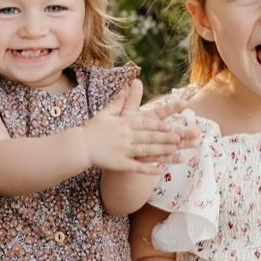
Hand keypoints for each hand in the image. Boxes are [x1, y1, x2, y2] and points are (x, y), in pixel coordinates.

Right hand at [84, 80, 198, 172]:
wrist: (79, 146)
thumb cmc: (91, 129)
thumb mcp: (104, 113)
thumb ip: (117, 103)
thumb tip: (124, 89)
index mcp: (123, 123)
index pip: (144, 123)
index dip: (159, 125)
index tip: (171, 126)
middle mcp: (125, 136)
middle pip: (149, 136)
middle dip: (166, 137)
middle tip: (181, 138)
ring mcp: (123, 150)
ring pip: (147, 150)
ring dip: (162, 151)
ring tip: (176, 151)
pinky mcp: (120, 163)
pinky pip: (137, 167)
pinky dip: (150, 169)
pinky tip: (161, 170)